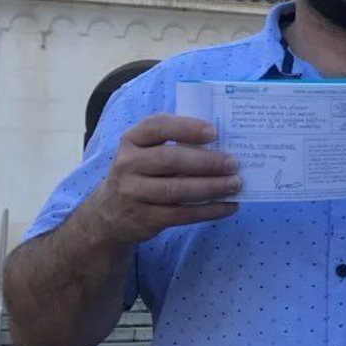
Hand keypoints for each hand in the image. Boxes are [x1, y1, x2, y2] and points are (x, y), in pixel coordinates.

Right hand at [84, 115, 240, 245]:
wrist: (110, 213)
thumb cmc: (142, 173)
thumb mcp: (147, 152)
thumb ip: (176, 145)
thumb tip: (224, 146)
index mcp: (131, 140)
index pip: (156, 126)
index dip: (186, 127)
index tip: (213, 132)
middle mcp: (128, 165)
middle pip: (169, 160)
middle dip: (206, 161)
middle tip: (233, 163)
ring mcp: (133, 193)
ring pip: (176, 190)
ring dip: (211, 187)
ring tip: (235, 184)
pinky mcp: (144, 219)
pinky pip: (181, 214)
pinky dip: (209, 210)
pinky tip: (229, 206)